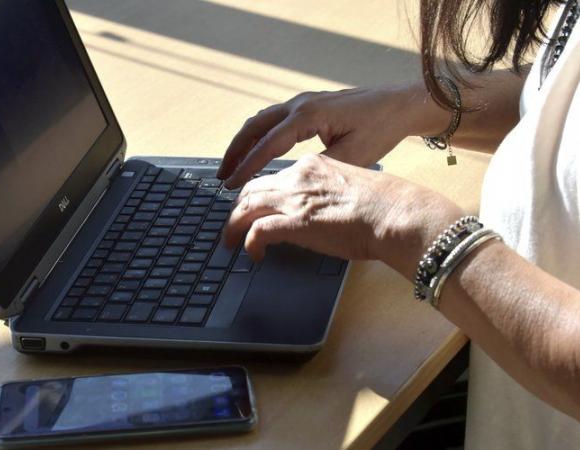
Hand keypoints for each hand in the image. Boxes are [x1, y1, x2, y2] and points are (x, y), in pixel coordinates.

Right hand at [217, 85, 432, 188]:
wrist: (400, 104)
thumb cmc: (380, 128)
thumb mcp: (351, 156)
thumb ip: (319, 170)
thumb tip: (291, 186)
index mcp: (308, 116)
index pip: (267, 144)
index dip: (246, 166)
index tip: (231, 184)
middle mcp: (300, 104)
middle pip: (254, 127)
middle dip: (234, 152)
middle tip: (221, 176)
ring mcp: (303, 102)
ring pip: (260, 121)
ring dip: (243, 143)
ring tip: (231, 166)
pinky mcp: (309, 105)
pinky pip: (272, 119)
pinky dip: (257, 136)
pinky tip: (255, 150)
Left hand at [223, 154, 463, 277]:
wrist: (397, 214)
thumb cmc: (387, 205)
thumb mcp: (352, 187)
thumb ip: (330, 194)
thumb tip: (323, 212)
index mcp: (313, 165)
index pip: (274, 177)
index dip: (259, 194)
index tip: (255, 207)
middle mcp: (298, 176)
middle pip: (252, 188)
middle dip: (237, 208)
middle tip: (232, 225)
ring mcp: (294, 198)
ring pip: (245, 206)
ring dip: (234, 225)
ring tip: (230, 241)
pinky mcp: (294, 222)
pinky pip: (257, 231)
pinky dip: (249, 243)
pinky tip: (253, 254)